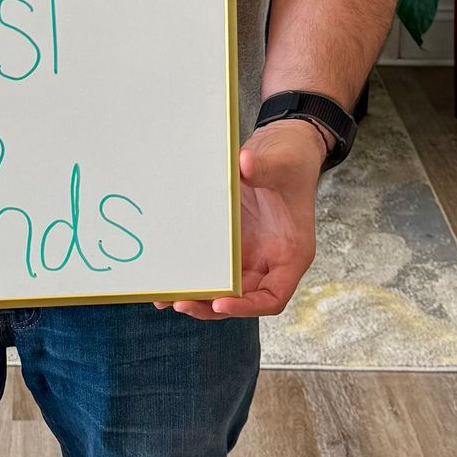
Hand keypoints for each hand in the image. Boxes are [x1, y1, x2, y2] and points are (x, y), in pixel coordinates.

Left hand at [152, 119, 323, 319]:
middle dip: (212, 306)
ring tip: (166, 298)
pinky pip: (211, 267)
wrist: (282, 149)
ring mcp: (248, 254)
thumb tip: (245, 163)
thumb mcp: (281, 163)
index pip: (273, 297)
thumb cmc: (291, 161)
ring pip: (223, 289)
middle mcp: (269, 260)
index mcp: (291, 253)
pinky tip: (168, 277)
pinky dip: (192, 275)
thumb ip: (264, 167)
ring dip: (197, 296)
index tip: (222, 303)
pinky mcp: (230, 243)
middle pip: (242, 299)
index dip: (248, 307)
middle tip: (182, 303)